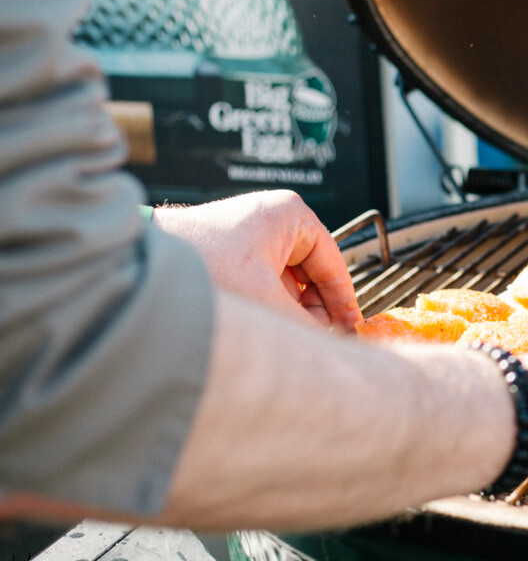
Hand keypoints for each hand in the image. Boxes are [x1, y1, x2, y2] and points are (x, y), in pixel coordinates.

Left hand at [153, 190, 360, 330]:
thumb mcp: (264, 298)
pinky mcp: (236, 251)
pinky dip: (267, 304)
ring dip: (286, 309)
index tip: (351, 331)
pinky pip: (267, 282)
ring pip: (289, 283)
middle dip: (310, 310)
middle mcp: (277, 220)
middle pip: (312, 276)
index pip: (334, 265)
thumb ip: (303, 325)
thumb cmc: (200, 261)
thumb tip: (326, 345)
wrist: (144, 261)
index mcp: (293, 215)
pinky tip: (260, 322)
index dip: (343, 304)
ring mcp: (255, 235)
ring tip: (277, 331)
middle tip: (311, 340)